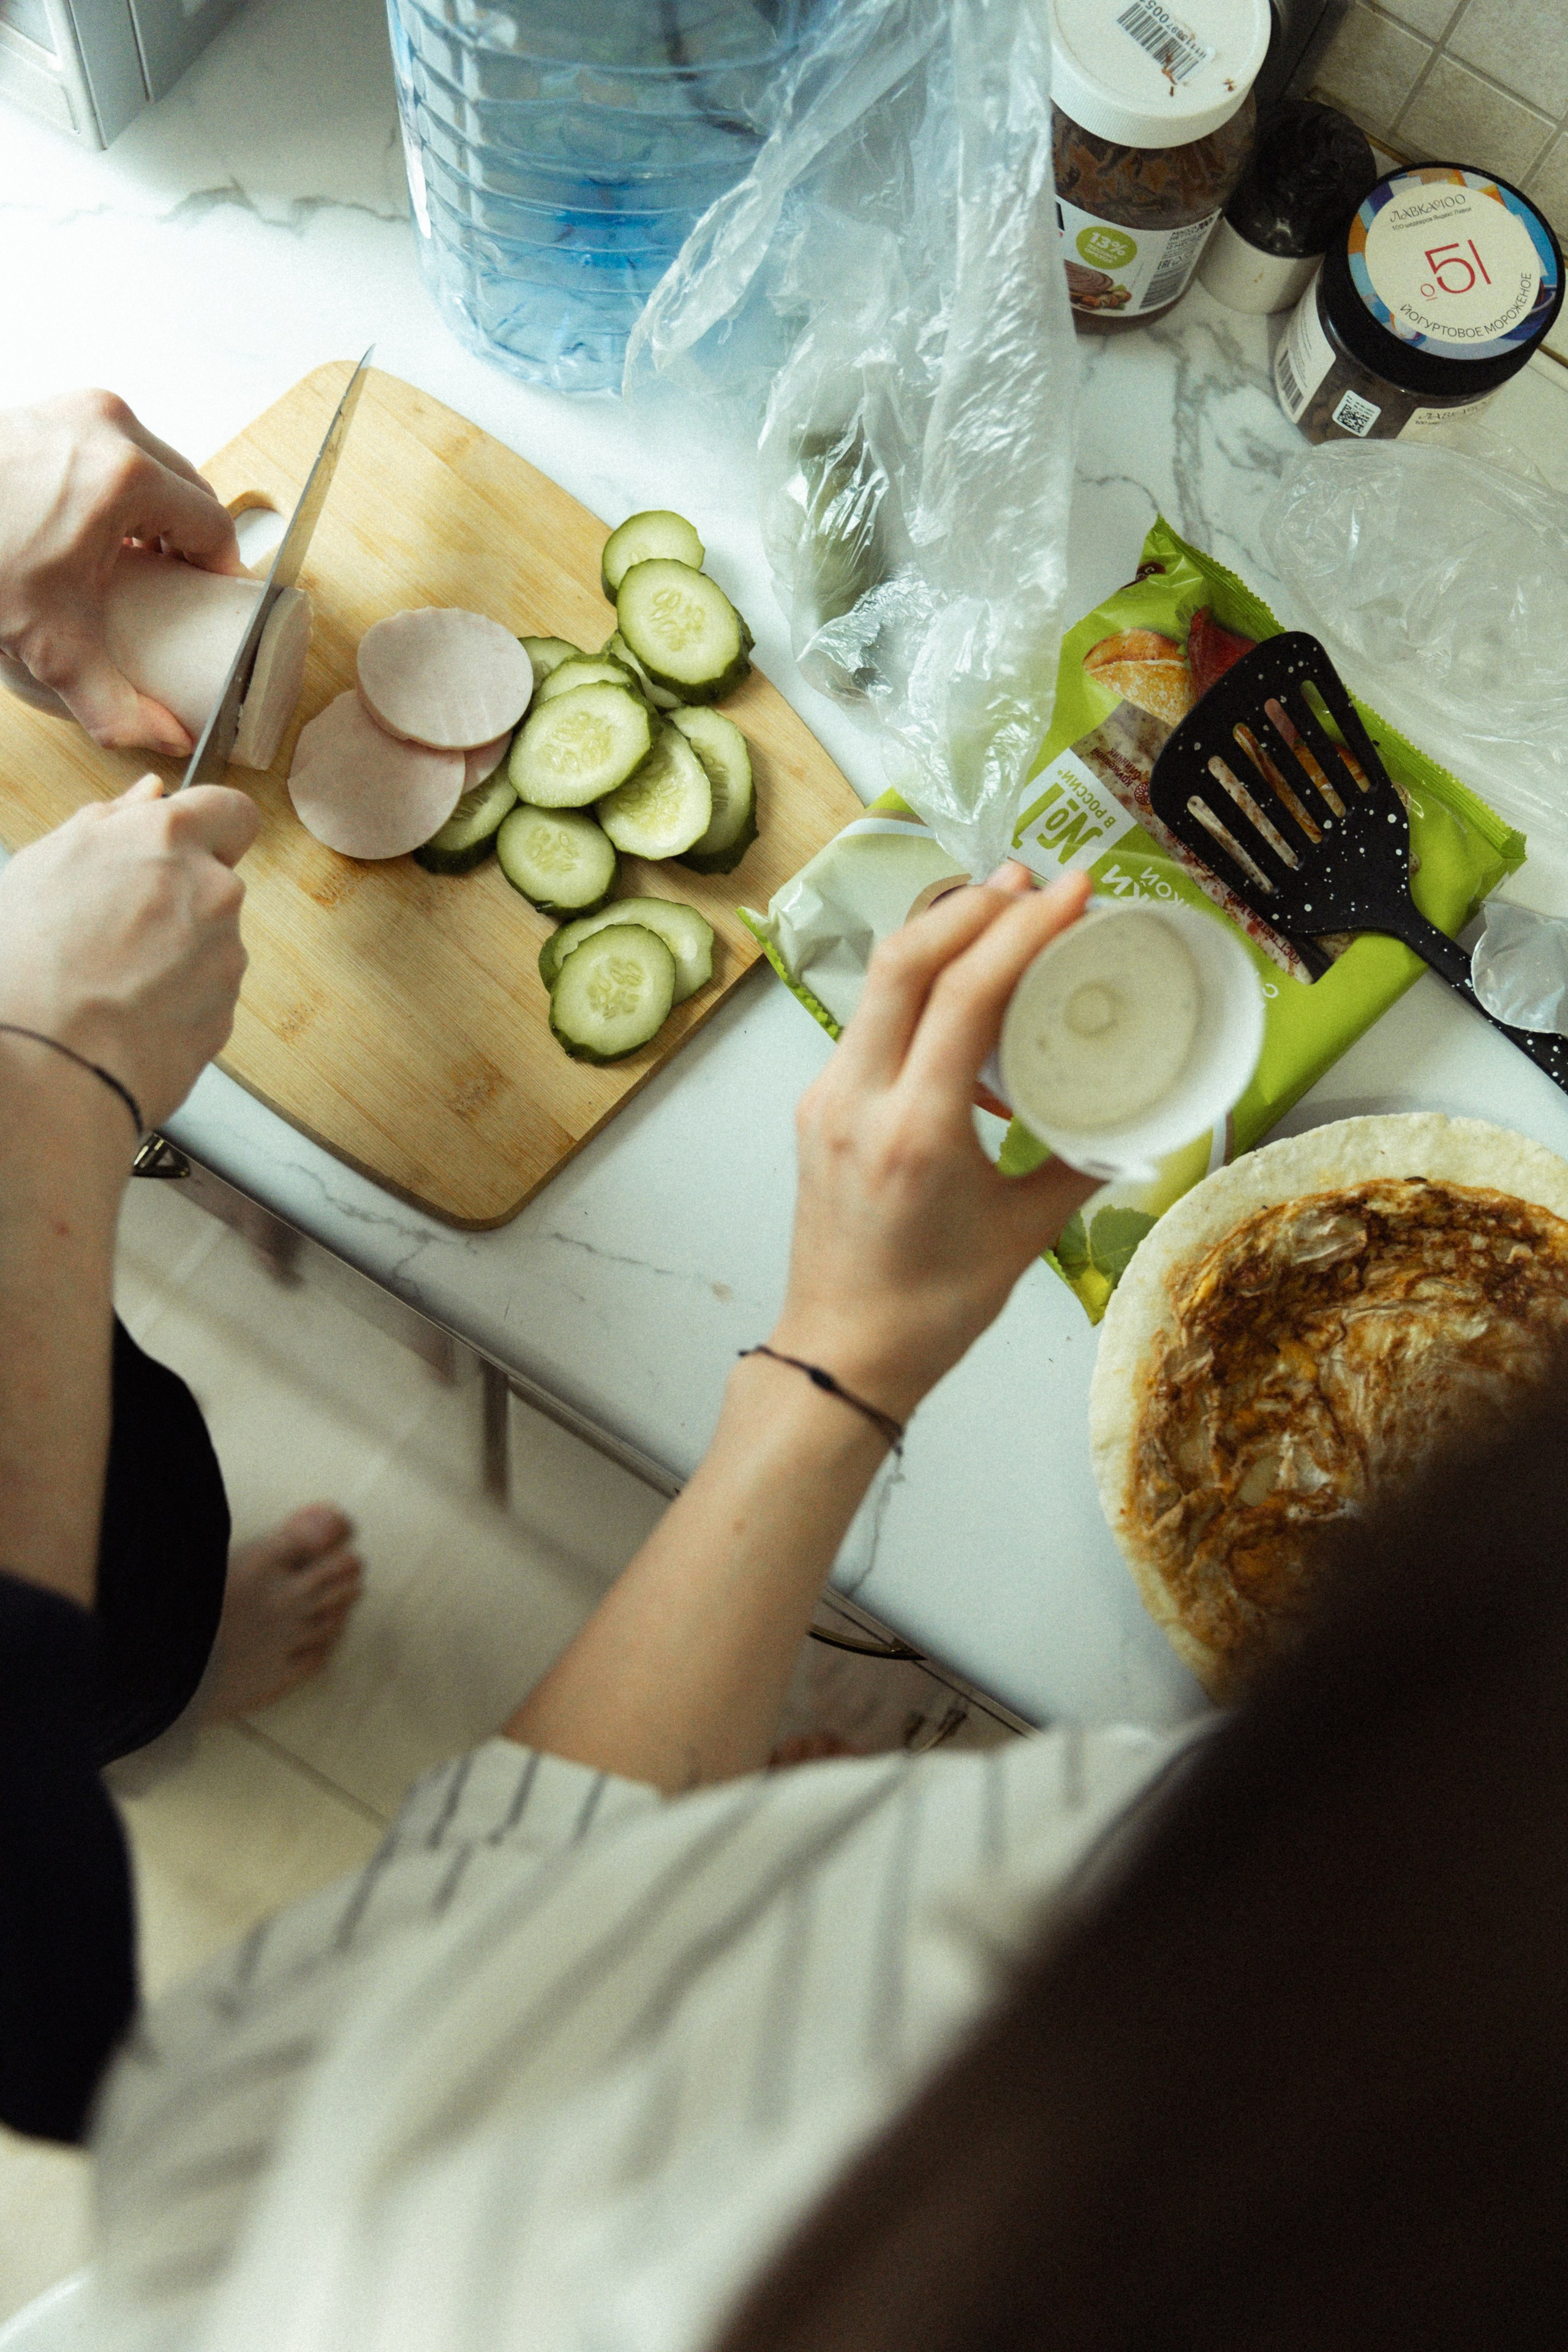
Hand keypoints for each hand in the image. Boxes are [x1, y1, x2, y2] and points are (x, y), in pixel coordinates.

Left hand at [0, 389, 241, 754]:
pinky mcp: (45, 410)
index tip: (211, 597)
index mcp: (129, 478)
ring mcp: (75, 411)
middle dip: (187, 539)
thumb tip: (167, 737)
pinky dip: (113, 485)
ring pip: (151, 463)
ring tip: (135, 556)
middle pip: (188, 488)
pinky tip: (92, 524)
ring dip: (154, 510)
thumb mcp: (50, 643)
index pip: (214, 525)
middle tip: (175, 584)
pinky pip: (108, 447)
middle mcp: (110, 428)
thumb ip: (113, 702)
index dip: (221, 571)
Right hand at [0, 773, 258, 1128]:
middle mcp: (213, 890)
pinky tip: (126, 1014)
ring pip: (211, 943)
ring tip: (109, 979)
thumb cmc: (26, 962)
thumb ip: (109, 822)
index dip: (210, 829)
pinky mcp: (227, 1014)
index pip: (231, 811)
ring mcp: (226, 957)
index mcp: (168, 838)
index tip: (182, 849)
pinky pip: (206, 996)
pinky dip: (177, 1001)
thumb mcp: (44, 866)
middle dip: (179, 899)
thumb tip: (150, 796)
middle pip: (215, 883)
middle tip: (113, 929)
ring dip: (176, 953)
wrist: (44, 1062)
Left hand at [770, 864, 1097, 1422]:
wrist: (840, 1352)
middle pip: (904, 960)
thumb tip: (1139, 1119)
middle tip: (1032, 880)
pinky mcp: (816, 1105)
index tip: (1072, 889)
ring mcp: (825, 1097)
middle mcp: (856, 1100)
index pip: (963, 994)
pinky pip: (869, 1022)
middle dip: (971, 905)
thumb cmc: (932, 1309)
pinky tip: (964, 997)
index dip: (1021, 928)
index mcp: (914, 1132)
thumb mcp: (1025, 1235)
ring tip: (1003, 915)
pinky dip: (917, 989)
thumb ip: (1080, 1166)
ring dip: (941, 937)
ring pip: (878, 983)